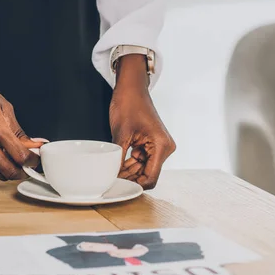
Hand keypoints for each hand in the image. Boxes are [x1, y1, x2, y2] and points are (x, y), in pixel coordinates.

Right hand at [0, 44, 42, 179]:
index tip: (34, 160)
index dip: (31, 162)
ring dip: (8, 171)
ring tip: (14, 161)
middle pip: (9, 170)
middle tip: (27, 166)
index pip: (20, 156)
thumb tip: (34, 145)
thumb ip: (19, 132)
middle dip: (22, 172)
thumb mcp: (5, 108)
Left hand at [109, 55, 175, 188]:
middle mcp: (163, 148)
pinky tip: (115, 166)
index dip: (135, 185)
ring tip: (110, 174)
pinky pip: (140, 160)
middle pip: (147, 175)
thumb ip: (119, 157)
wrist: (131, 88)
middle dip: (130, 179)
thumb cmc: (128, 104)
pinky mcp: (150, 144)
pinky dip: (128, 164)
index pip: (151, 177)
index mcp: (161, 146)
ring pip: (142, 169)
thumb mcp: (121, 134)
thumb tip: (113, 176)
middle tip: (110, 181)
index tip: (119, 186)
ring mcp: (157, 146)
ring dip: (128, 172)